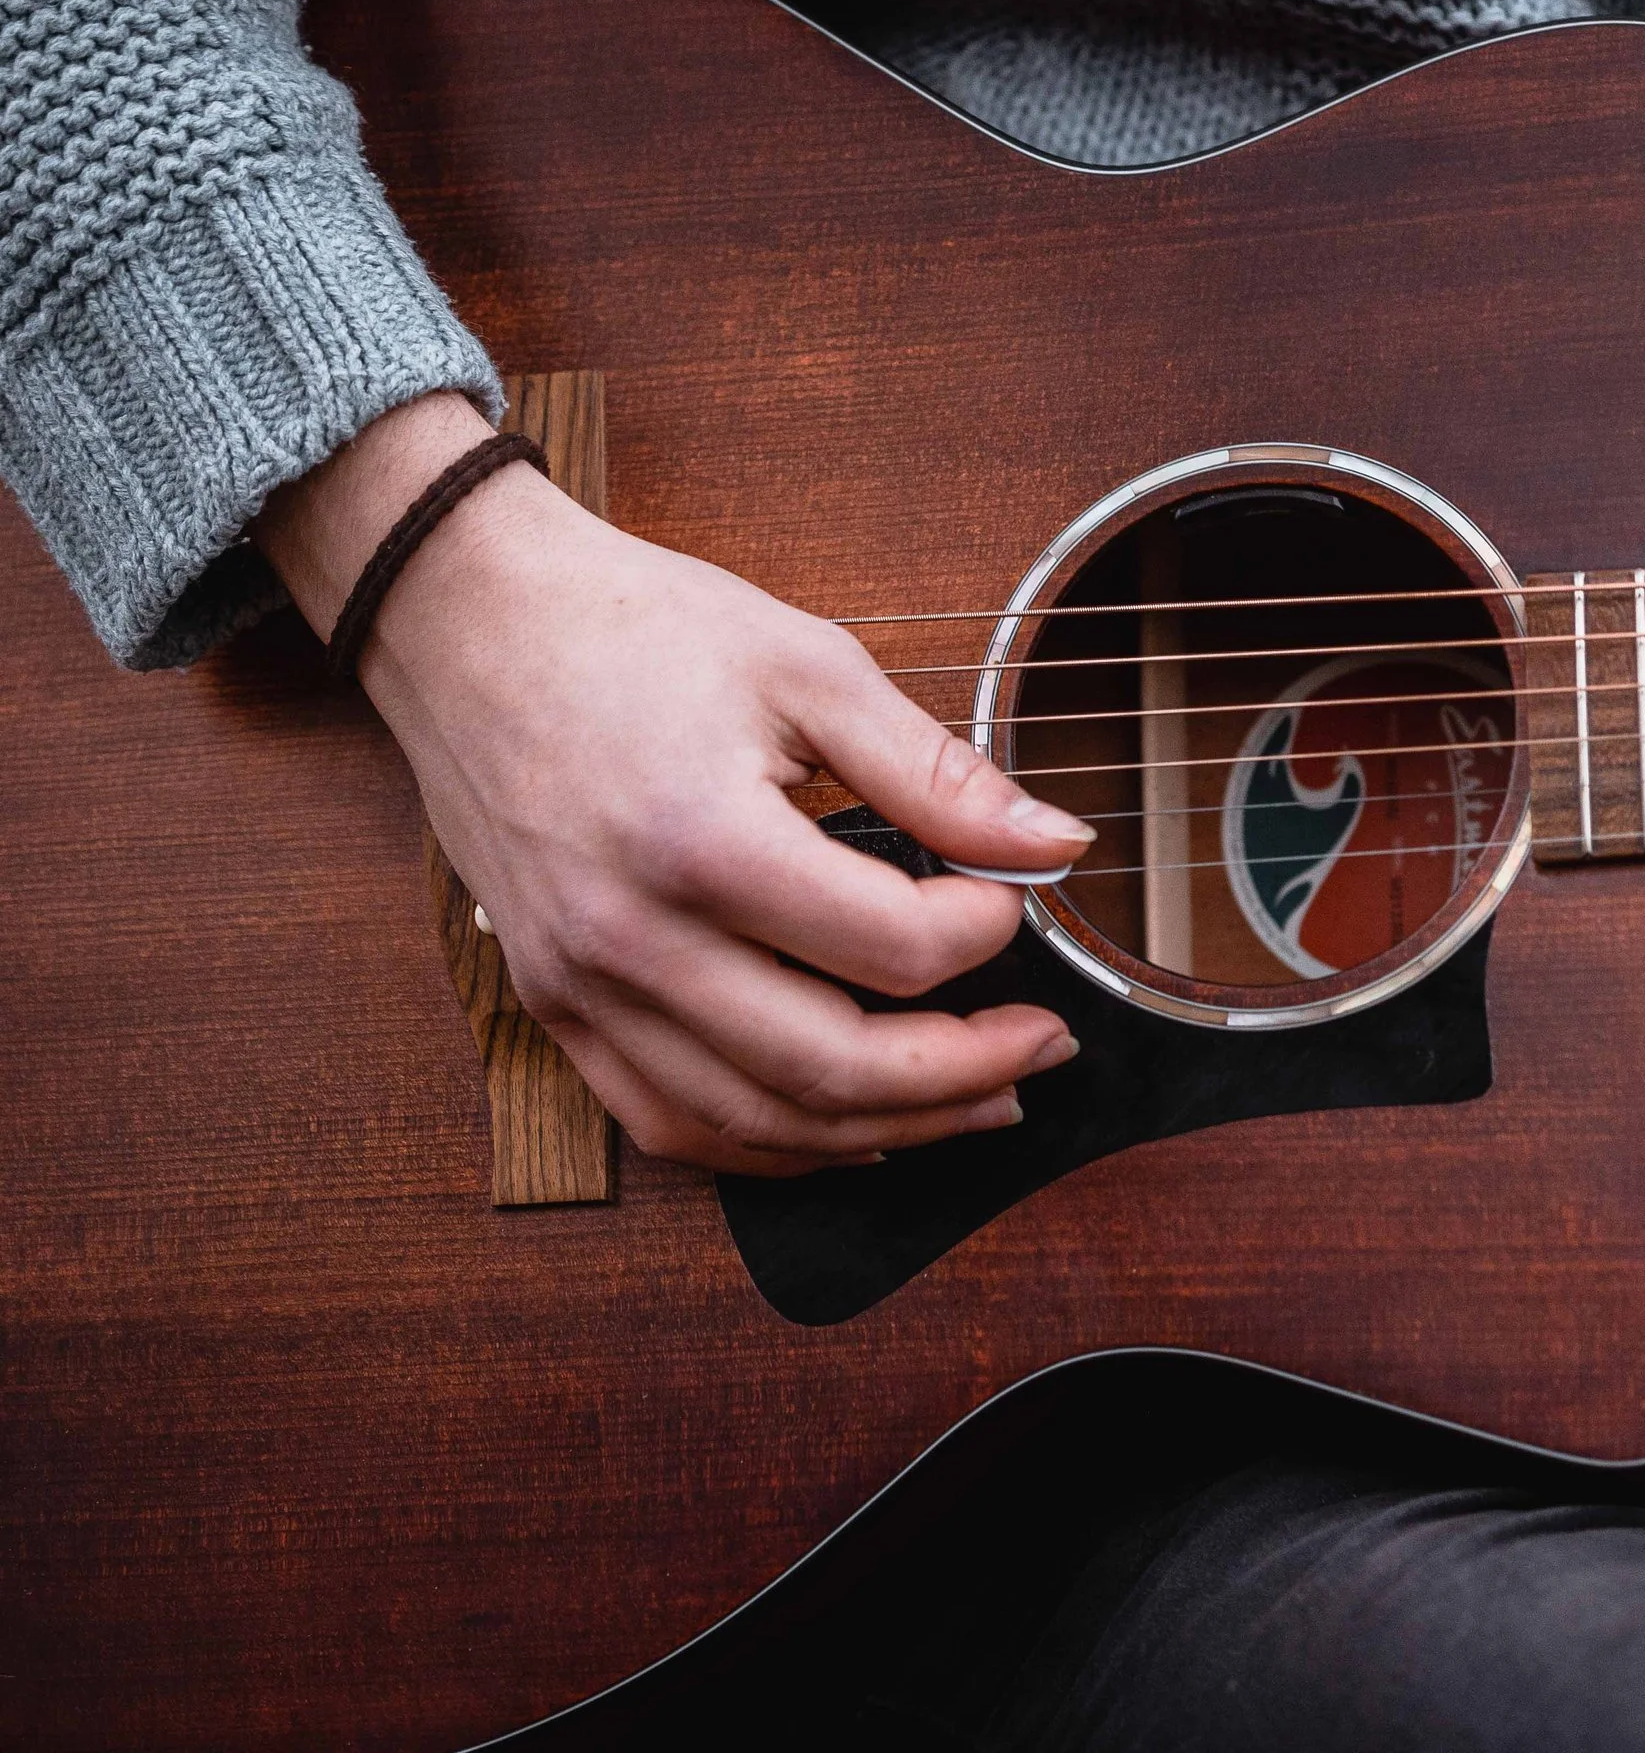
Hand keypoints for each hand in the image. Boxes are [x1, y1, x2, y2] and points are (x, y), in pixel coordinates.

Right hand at [253, 392, 1091, 1174]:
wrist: (466, 618)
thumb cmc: (633, 628)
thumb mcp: (806, 666)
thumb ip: (936, 773)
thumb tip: (1056, 843)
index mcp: (701, 840)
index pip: (889, 946)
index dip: (984, 934)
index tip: (1016, 900)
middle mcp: (631, 938)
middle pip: (830, 1068)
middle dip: (964, 1073)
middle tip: (1044, 1045)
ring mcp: (581, 986)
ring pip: (756, 1124)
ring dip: (887, 1130)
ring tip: (979, 1101)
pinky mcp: (553, 1006)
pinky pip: (670, 1124)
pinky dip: (773, 1148)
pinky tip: (852, 1126)